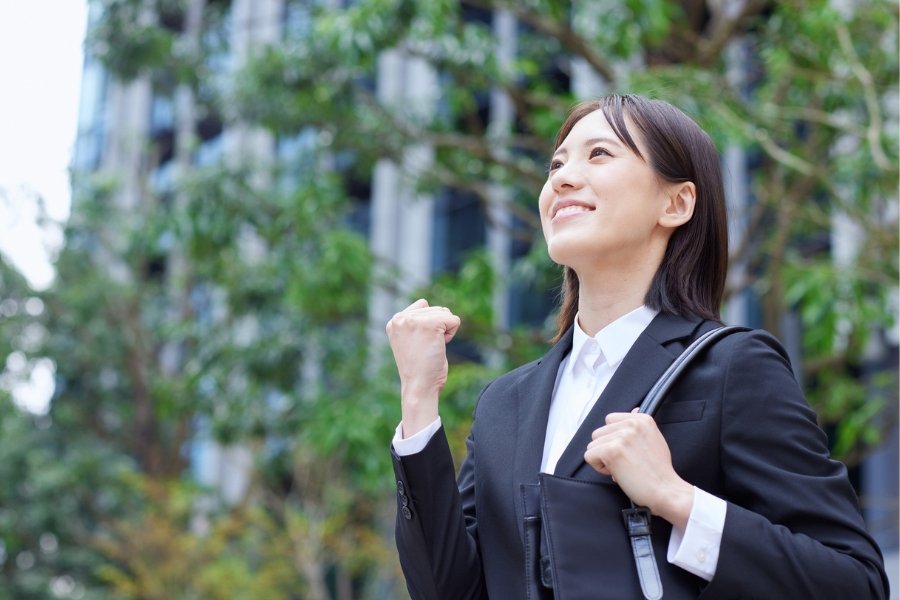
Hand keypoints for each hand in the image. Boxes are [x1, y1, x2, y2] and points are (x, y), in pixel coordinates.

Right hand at [385, 299, 460, 436]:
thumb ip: (413, 322)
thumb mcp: (408, 340)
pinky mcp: (429, 324)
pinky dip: (452, 333)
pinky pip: (454, 319)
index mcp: (394, 322)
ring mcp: (413, 320)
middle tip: (426, 348)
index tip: (420, 344)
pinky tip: (439, 347)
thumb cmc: (419, 368)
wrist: (419, 386)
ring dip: (445, 330)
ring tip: (431, 347)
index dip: (429, 325)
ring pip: (445, 313)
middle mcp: (400, 318)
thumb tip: (424, 302)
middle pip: (435, 308)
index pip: (422, 306)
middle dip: (438, 327)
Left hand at [584, 411, 692, 528]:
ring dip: (603, 460)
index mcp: (642, 419)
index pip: (610, 420)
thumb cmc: (659, 471)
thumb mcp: (654, 439)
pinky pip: (589, 456)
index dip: (614, 438)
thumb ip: (639, 427)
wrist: (666, 491)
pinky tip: (617, 473)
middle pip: (598, 433)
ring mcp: (621, 436)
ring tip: (623, 468)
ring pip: (592, 445)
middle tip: (626, 462)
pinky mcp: (612, 451)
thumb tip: (634, 410)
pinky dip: (599, 468)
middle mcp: (632, 424)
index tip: (628, 451)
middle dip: (607, 449)